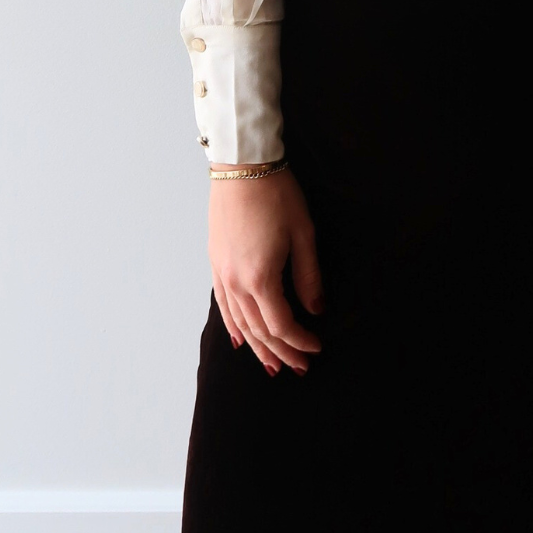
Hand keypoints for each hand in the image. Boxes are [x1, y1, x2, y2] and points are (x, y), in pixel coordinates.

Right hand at [208, 165, 324, 375]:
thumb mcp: (303, 234)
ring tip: (273, 365)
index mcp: (261, 277)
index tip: (316, 347)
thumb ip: (309, 276)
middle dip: (281, 351)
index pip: (281, 324)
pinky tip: (241, 339)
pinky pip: (223, 304)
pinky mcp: (216, 263)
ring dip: (258, 346)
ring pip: (240, 322)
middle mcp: (236, 282)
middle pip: (259, 330)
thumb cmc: (276, 194)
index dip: (300, 340)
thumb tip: (317, 309)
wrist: (242, 165)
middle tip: (299, 367)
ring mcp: (222, 274)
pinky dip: (233, 325)